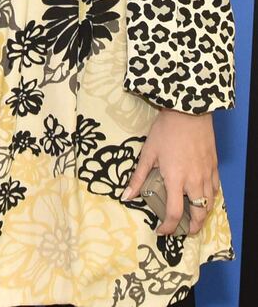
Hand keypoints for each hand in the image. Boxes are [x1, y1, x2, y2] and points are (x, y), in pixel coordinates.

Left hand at [122, 109, 218, 235]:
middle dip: (192, 227)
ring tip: (193, 216)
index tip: (161, 230)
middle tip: (183, 230)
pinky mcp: (214, 167)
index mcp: (176, 180)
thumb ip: (138, 177)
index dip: (169, 227)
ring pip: (210, 204)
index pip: (175, 214)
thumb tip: (125, 197)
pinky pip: (215, 190)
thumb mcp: (148, 153)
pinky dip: (210, 199)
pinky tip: (203, 197)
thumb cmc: (165, 131)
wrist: (188, 111)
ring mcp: (207, 175)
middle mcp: (194, 182)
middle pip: (199, 215)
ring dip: (202, 214)